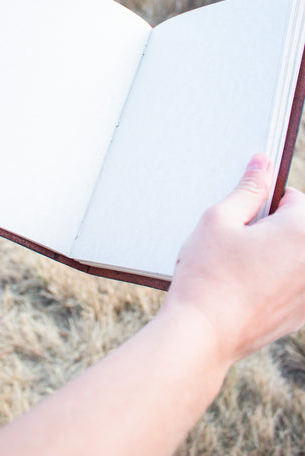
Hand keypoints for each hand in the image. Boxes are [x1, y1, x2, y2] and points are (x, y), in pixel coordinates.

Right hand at [165, 153, 304, 366]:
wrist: (202, 335)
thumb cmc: (207, 275)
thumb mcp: (219, 219)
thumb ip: (247, 189)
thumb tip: (263, 162)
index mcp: (300, 232)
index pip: (293, 199)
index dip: (263, 204)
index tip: (242, 219)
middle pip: (296, 230)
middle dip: (270, 230)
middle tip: (236, 246)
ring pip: (293, 258)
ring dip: (274, 257)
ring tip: (238, 270)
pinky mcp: (300, 315)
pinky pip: (292, 285)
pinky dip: (274, 283)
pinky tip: (244, 291)